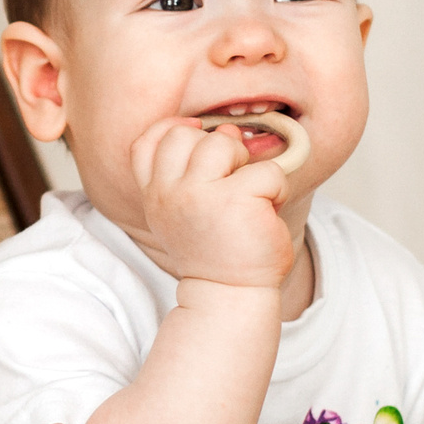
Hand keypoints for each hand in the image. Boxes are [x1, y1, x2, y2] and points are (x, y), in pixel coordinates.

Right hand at [128, 116, 294, 290]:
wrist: (228, 295)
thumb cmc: (215, 251)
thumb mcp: (186, 212)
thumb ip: (193, 171)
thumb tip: (228, 130)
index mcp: (155, 196)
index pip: (147, 143)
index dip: (172, 128)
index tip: (196, 134)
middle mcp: (169, 194)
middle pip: (185, 134)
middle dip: (215, 146)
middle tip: (230, 177)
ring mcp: (199, 196)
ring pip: (223, 142)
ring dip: (246, 163)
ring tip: (249, 194)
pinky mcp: (236, 201)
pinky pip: (268, 170)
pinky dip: (277, 189)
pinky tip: (267, 213)